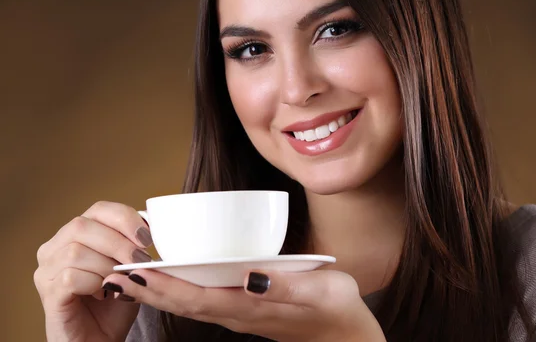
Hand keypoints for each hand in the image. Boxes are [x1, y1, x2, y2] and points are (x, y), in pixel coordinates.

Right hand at [34, 201, 153, 341]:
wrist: (101, 340)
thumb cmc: (116, 303)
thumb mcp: (132, 267)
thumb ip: (136, 245)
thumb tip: (152, 225)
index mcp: (76, 234)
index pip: (98, 209)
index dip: (125, 218)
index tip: (148, 237)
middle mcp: (54, 248)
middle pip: (82, 225)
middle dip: (118, 241)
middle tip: (141, 259)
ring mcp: (46, 271)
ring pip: (75, 251)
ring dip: (108, 265)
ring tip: (122, 280)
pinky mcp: (48, 294)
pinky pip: (70, 277)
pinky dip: (95, 283)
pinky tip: (105, 293)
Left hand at [102, 268, 385, 341]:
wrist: (346, 336)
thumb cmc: (336, 309)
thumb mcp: (319, 291)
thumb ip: (284, 286)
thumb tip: (249, 277)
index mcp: (250, 308)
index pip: (197, 298)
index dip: (164, 287)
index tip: (136, 272)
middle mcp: (238, 314)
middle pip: (184, 303)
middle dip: (149, 290)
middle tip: (116, 273)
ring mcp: (241, 314)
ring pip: (190, 303)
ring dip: (159, 291)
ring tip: (132, 276)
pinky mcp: (246, 308)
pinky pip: (204, 300)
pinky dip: (180, 290)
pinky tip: (173, 278)